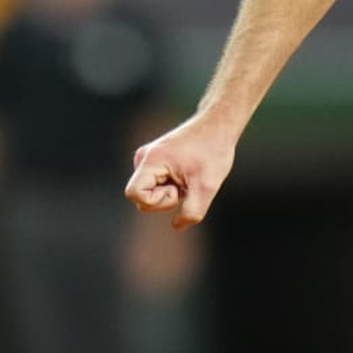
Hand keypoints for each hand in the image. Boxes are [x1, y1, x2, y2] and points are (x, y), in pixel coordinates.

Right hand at [125, 115, 236, 229]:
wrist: (218, 125)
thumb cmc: (213, 151)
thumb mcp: (208, 186)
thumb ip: (192, 211)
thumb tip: (176, 226)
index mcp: (151, 160)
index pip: (134, 194)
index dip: (156, 201)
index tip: (177, 190)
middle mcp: (143, 158)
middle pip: (142, 198)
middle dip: (166, 198)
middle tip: (188, 183)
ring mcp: (148, 158)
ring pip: (150, 193)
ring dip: (170, 192)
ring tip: (189, 177)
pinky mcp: (155, 160)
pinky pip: (156, 185)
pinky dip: (172, 185)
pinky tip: (187, 174)